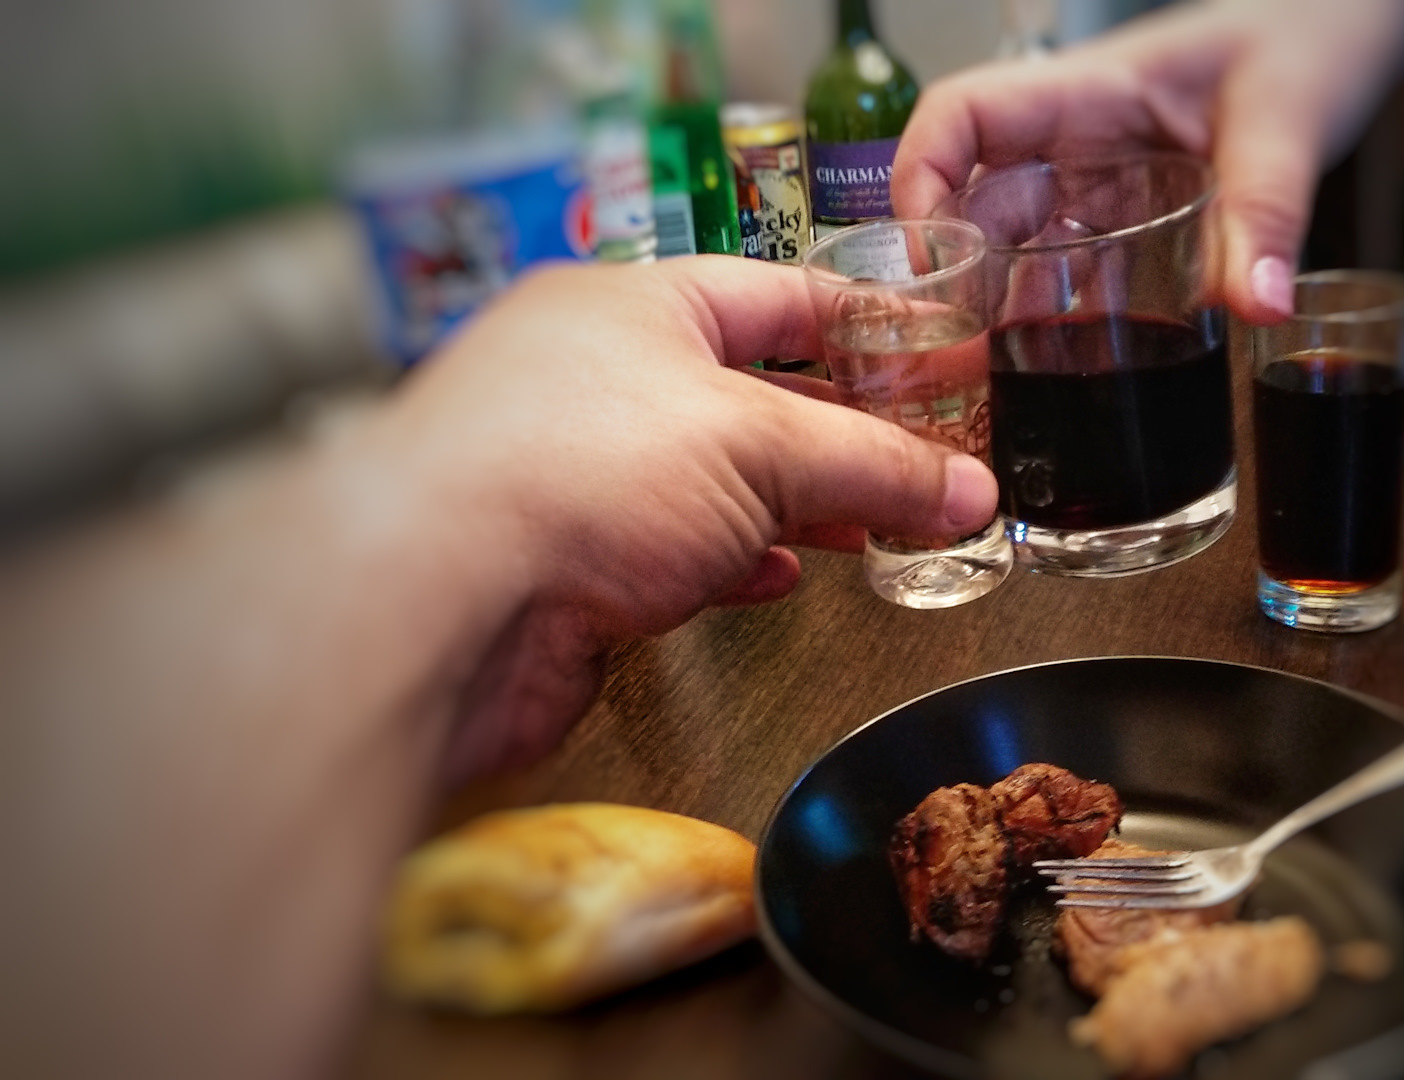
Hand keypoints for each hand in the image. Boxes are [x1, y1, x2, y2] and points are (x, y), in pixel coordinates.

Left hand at [379, 256, 998, 780]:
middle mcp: (599, 376)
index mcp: (635, 303)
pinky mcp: (568, 557)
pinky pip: (675, 547)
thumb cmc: (574, 473)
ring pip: (715, 476)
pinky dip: (738, 559)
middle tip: (922, 456)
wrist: (435, 602)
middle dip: (841, 431)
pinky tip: (781, 574)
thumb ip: (873, 465)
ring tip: (879, 524)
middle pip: (751, 392)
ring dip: (798, 504)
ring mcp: (578, 469)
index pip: (776, 296)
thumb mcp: (759, 445)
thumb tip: (966, 489)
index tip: (932, 354)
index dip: (863, 325)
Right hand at [892, 0, 1403, 323]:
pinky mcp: (1125, 222)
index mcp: (1085, 92)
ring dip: (1000, 309)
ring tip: (993, 380)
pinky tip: (1060, 373)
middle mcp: (1072, 140)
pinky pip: (1071, 273)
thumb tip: (1258, 308)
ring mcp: (1094, 184)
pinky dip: (1056, 320)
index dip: (920, 179)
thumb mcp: (1288, 126)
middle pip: (972, 201)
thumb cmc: (1304, 45)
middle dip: (953, 276)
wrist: (1341, 38)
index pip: (961, 118)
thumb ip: (1267, 215)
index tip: (927, 260)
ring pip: (1015, 247)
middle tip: (957, 358)